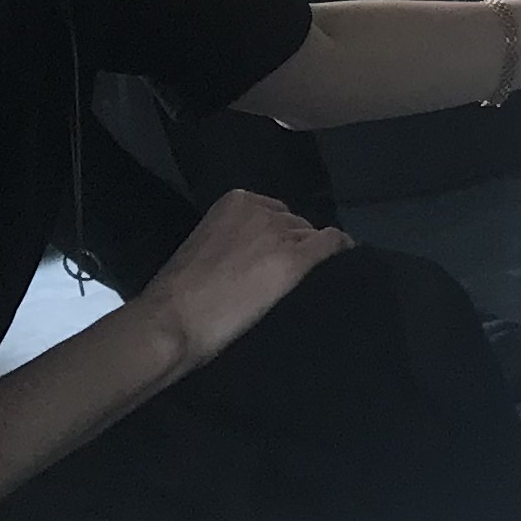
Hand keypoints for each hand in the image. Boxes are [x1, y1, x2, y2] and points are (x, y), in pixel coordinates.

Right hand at [135, 188, 350, 367]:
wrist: (172, 319)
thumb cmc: (178, 294)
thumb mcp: (204, 247)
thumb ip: (232, 240)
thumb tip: (255, 255)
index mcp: (236, 200)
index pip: (275, 212)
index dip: (279, 236)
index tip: (275, 255)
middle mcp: (263, 210)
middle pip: (296, 224)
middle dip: (294, 246)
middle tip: (284, 276)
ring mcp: (280, 234)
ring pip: (311, 238)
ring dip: (311, 258)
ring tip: (307, 283)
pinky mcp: (294, 261)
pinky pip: (331, 246)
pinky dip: (341, 253)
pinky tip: (348, 262)